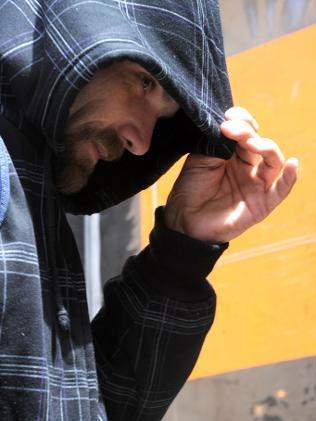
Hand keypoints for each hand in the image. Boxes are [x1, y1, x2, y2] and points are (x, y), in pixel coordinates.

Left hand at [164, 107, 297, 242]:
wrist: (184, 220)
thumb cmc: (190, 189)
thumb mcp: (199, 160)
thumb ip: (216, 143)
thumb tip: (231, 125)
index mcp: (233, 155)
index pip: (246, 132)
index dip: (241, 121)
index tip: (227, 117)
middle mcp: (247, 167)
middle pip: (258, 143)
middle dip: (246, 132)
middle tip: (229, 129)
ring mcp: (255, 185)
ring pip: (273, 161)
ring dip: (265, 147)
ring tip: (250, 142)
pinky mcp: (261, 204)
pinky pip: (281, 190)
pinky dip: (290, 178)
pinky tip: (292, 164)